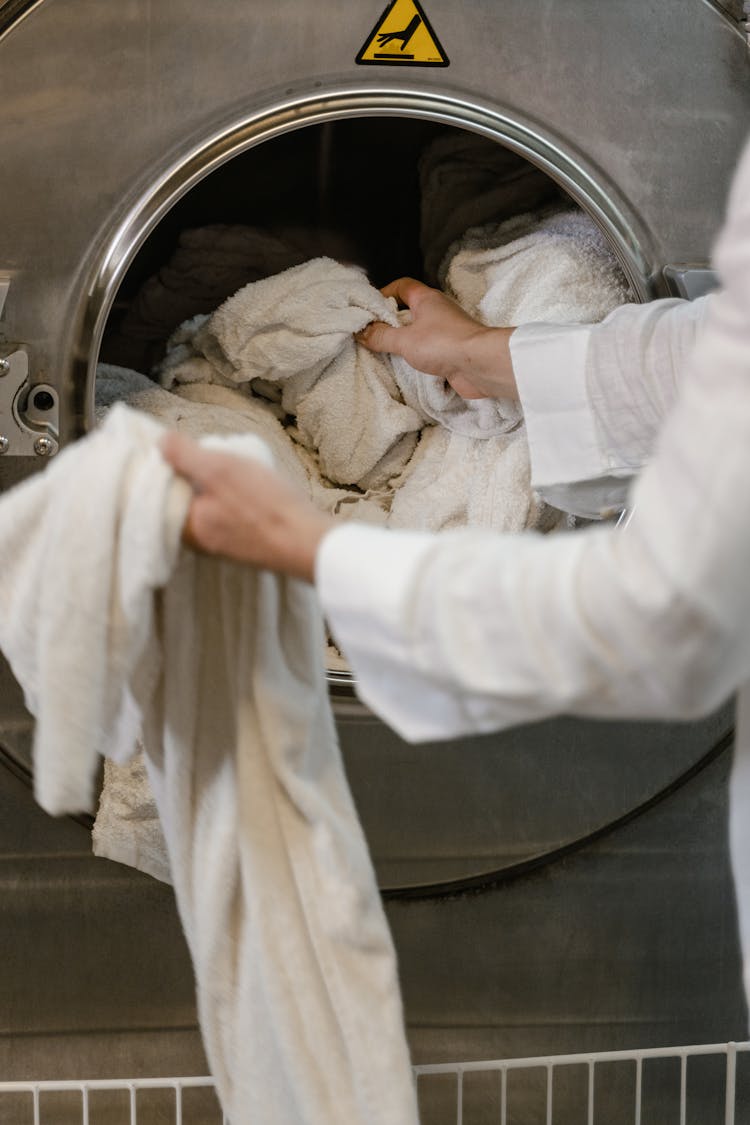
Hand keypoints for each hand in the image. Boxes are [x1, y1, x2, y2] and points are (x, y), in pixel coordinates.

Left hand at [161, 433, 335, 582]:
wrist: (311, 542)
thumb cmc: (265, 506)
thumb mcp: (220, 470)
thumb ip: (185, 456)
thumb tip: (160, 443)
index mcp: (188, 528)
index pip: (164, 494)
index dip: (171, 468)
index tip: (183, 451)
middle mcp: (203, 542)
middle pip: (188, 501)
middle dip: (198, 476)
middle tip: (213, 455)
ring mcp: (227, 546)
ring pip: (212, 508)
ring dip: (220, 487)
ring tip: (237, 468)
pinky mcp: (249, 545)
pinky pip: (233, 518)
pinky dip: (238, 501)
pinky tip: (255, 488)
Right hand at [357, 277, 517, 399]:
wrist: (480, 365)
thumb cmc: (444, 344)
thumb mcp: (404, 340)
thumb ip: (381, 336)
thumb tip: (361, 332)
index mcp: (427, 299)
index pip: (402, 286)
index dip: (384, 293)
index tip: (368, 308)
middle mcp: (438, 311)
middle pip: (409, 310)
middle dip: (390, 321)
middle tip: (372, 334)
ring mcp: (446, 331)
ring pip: (418, 332)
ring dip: (403, 341)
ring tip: (384, 351)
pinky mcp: (451, 351)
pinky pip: (428, 350)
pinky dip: (416, 356)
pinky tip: (404, 366)